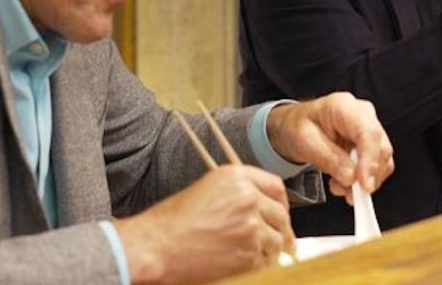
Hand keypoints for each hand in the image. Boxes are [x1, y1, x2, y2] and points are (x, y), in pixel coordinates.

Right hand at [113, 165, 293, 283]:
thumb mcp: (208, 190)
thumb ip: (238, 192)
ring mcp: (251, 226)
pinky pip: (267, 261)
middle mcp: (248, 198)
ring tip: (260, 255)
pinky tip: (249, 265)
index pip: (275, 186)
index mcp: (236, 177)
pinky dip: (262, 265)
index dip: (281, 202)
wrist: (157, 247)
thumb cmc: (173, 222)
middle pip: (281, 214)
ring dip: (272, 249)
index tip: (281, 213)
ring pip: (277, 240)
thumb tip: (263, 208)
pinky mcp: (249, 254)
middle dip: (282, 230)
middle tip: (284, 242)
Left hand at [266, 92, 393, 202]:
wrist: (295, 126)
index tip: (364, 184)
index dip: (370, 160)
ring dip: (364, 181)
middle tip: (349, 194)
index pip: (368, 133)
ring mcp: (369, 128)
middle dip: (367, 176)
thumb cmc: (298, 127)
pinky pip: (377, 166)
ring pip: (382, 160)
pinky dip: (363, 180)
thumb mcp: (304, 142)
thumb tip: (351, 177)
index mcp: (344, 106)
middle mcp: (363, 114)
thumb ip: (328, 158)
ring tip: (339, 187)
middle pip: (380, 147)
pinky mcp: (371, 143)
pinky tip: (345, 183)